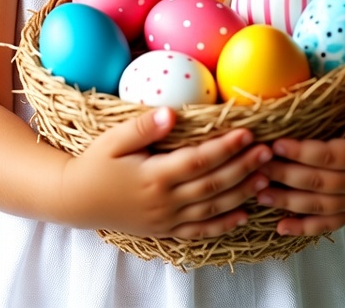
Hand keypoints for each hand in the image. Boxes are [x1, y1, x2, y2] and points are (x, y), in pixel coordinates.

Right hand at [60, 106, 272, 238]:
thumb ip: (143, 127)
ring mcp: (167, 219)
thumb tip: (171, 113)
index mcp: (154, 176)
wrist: (76, 200)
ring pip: (213, 208)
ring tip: (265, 178)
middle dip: (243, 167)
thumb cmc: (94, 163)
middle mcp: (165, 201)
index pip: (199, 160)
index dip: (226, 148)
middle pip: (213, 184)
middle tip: (268, 152)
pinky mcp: (165, 230)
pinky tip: (243, 215)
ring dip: (241, 194)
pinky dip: (224, 224)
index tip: (248, 134)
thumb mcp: (112, 140)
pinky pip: (200, 231)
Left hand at [256, 87, 344, 236]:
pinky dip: (304, 228)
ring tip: (258, 194)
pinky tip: (280, 228)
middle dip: (285, 175)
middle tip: (256, 167)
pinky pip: (328, 224)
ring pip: (318, 206)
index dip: (301, 152)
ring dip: (287, 202)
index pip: (329, 156)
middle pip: (318, 182)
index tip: (276, 144)